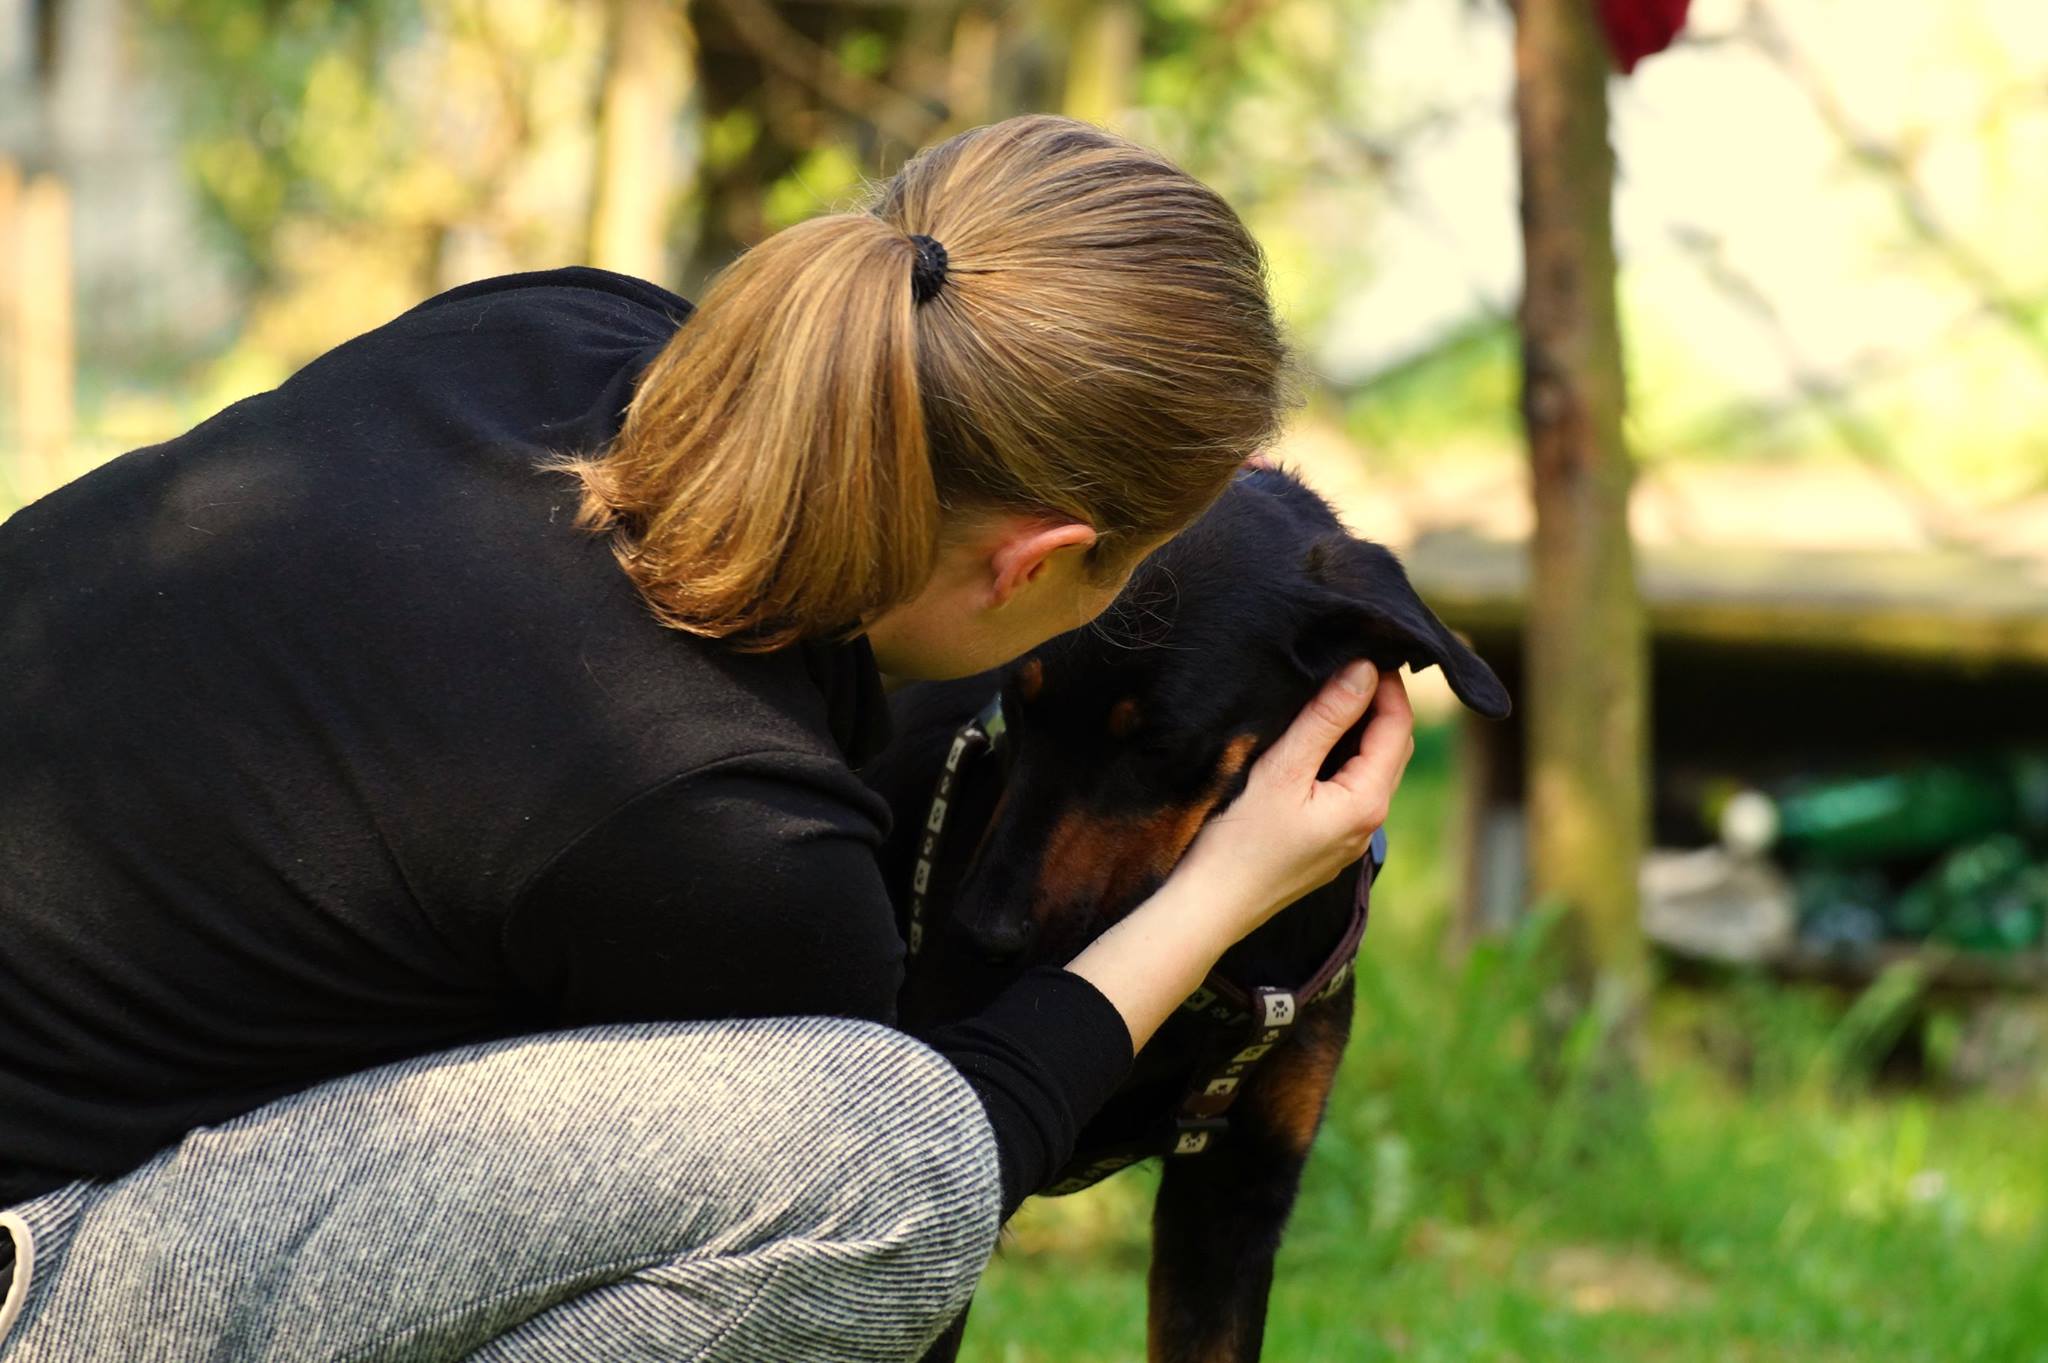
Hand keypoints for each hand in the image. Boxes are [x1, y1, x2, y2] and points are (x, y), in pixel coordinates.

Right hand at [1174, 659, 1415, 937]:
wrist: (1210, 907)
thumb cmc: (1240, 840)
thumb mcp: (1283, 769)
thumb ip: (1327, 718)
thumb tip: (1365, 669)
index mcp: (1367, 803)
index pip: (1397, 728)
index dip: (1387, 685)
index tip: (1364, 649)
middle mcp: (1369, 823)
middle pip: (1391, 748)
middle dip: (1379, 704)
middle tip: (1350, 663)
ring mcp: (1349, 838)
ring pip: (1371, 769)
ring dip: (1360, 730)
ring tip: (1331, 693)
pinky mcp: (1327, 845)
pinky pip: (1349, 788)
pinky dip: (1343, 756)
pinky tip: (1314, 741)